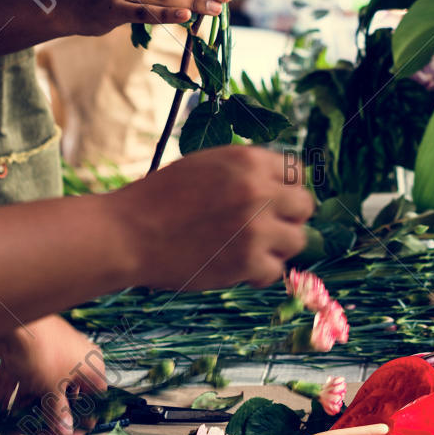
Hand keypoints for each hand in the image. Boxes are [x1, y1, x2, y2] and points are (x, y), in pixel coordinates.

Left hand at [0, 315, 107, 434]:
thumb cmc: (44, 351)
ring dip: (22, 416)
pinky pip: (17, 382)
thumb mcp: (55, 389)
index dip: (82, 421)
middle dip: (47, 424)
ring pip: (37, 393)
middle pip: (61, 399)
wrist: (11, 322)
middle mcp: (69, 361)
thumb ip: (60, 413)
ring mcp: (45, 358)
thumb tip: (66, 432)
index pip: (93, 398)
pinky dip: (7, 399)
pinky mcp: (22, 356)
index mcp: (88, 365)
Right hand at [110, 146, 314, 290]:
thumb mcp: (206, 165)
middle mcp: (258, 190)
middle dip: (288, 218)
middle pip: (305, 206)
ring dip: (277, 247)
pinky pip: (275, 271)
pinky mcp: (247, 261)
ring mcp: (256, 227)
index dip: (285, 189)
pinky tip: (239, 268)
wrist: (128, 233)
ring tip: (251, 249)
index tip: (272, 203)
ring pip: (297, 240)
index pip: (297, 172)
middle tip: (266, 228)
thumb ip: (245, 172)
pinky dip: (258, 273)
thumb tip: (281, 184)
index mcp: (248, 161)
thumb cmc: (160, 198)